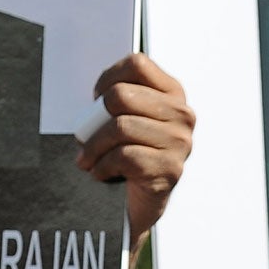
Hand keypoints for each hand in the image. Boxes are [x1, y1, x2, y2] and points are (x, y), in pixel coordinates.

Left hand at [76, 53, 195, 240]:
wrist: (137, 204)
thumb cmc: (127, 156)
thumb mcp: (126, 119)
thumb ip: (118, 99)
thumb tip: (90, 101)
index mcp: (172, 94)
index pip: (137, 64)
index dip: (108, 78)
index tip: (97, 101)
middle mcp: (182, 115)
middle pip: (121, 96)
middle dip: (94, 119)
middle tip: (85, 137)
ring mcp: (180, 143)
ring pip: (120, 127)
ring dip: (93, 147)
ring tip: (88, 159)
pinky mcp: (170, 170)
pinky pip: (124, 157)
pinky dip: (102, 167)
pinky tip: (101, 173)